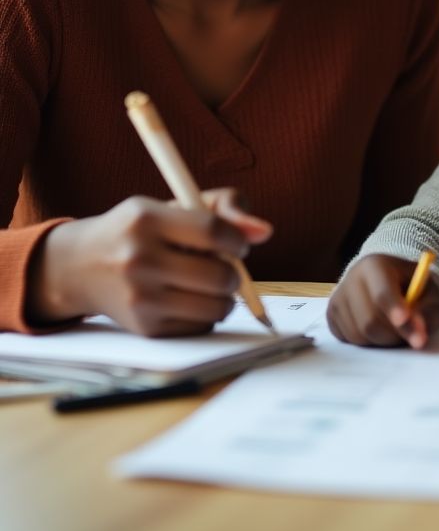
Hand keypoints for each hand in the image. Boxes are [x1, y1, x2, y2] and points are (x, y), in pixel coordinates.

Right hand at [27, 189, 272, 336]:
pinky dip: (207, 315)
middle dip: (233, 273)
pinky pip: (201, 327)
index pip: (213, 231)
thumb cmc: (143, 229)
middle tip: (224, 267)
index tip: (236, 244)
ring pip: (216, 306)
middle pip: (219, 275)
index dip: (237, 239)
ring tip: (210, 284)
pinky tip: (191, 300)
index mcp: (147, 219)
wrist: (81, 265)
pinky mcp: (143, 327)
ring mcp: (139, 297)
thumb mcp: (176, 203)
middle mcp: (139, 258)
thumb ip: (227, 206)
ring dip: (225, 296)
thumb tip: (265, 232)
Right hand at [327, 254, 438, 348]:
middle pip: (369, 320)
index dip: (394, 309)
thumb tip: (418, 328)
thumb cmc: (412, 287)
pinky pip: (349, 340)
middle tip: (414, 338)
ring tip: (396, 328)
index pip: (382, 291)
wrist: (387, 281)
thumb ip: (429, 308)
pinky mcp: (331, 316)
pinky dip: (369, 343)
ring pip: (359, 334)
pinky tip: (379, 328)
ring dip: (383, 341)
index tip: (406, 321)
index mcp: (376, 265)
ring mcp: (337, 298)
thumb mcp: (430, 292)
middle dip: (395, 334)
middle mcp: (351, 278)